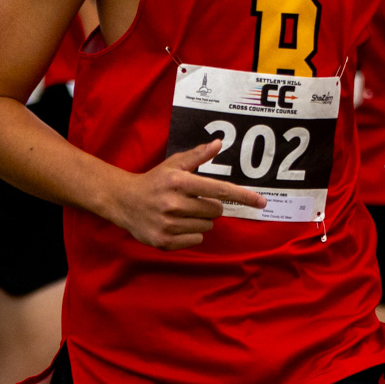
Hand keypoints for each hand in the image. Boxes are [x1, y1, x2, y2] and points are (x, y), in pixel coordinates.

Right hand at [101, 140, 269, 249]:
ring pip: (207, 226)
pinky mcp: (164, 241)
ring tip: (180, 212)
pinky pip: (196, 240)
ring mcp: (169, 224)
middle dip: (210, 206)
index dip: (243, 196)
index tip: (261, 202)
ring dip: (199, 220)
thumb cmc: (154, 181)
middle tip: (191, 200)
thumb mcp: (174, 164)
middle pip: (216, 210)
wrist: (123, 201)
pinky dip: (190, 234)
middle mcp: (174, 203)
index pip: (220, 190)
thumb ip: (198, 155)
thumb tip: (219, 142)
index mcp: (180, 182)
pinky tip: (175, 224)